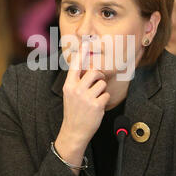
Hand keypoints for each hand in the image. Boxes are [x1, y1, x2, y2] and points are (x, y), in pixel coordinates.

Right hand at [54, 42, 109, 172]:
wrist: (74, 132)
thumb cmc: (73, 112)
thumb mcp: (70, 95)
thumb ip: (76, 82)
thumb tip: (87, 69)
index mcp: (69, 85)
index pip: (75, 66)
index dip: (82, 54)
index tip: (86, 43)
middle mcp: (76, 90)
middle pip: (94, 72)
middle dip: (99, 76)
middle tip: (97, 83)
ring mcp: (86, 98)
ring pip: (102, 83)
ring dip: (101, 90)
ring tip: (95, 99)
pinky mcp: (96, 105)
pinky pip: (106, 95)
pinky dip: (104, 100)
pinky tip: (97, 107)